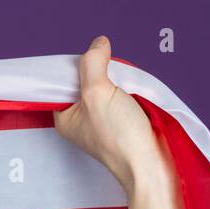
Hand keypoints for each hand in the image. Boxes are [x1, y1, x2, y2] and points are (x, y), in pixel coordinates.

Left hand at [53, 36, 168, 193]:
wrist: (148, 164)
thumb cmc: (118, 136)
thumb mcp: (97, 93)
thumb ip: (92, 64)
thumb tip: (98, 44)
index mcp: (63, 117)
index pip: (62, 82)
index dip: (77, 67)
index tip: (94, 64)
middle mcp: (77, 121)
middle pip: (84, 82)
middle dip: (99, 74)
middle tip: (111, 79)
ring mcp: (98, 123)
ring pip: (103, 88)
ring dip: (115, 82)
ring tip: (124, 90)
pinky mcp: (118, 123)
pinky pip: (118, 97)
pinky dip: (126, 91)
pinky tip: (132, 95)